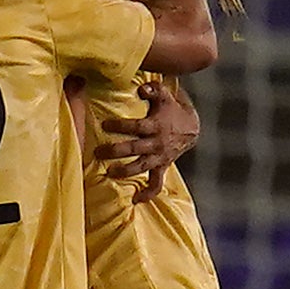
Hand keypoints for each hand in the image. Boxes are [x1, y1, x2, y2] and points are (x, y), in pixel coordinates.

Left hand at [98, 77, 201, 192]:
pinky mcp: (162, 167)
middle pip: (135, 149)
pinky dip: (148, 193)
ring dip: (126, 172)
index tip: (104, 125)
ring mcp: (159, 157)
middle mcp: (157, 144)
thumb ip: (153, 89)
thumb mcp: (165, 95)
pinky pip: (156, 183)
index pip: (136, 127)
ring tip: (110, 173)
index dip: (120, 126)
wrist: (192, 128)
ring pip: (142, 167)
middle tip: (98, 152)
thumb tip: (141, 88)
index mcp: (155, 126)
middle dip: (116, 151)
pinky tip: (135, 200)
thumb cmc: (171, 109)